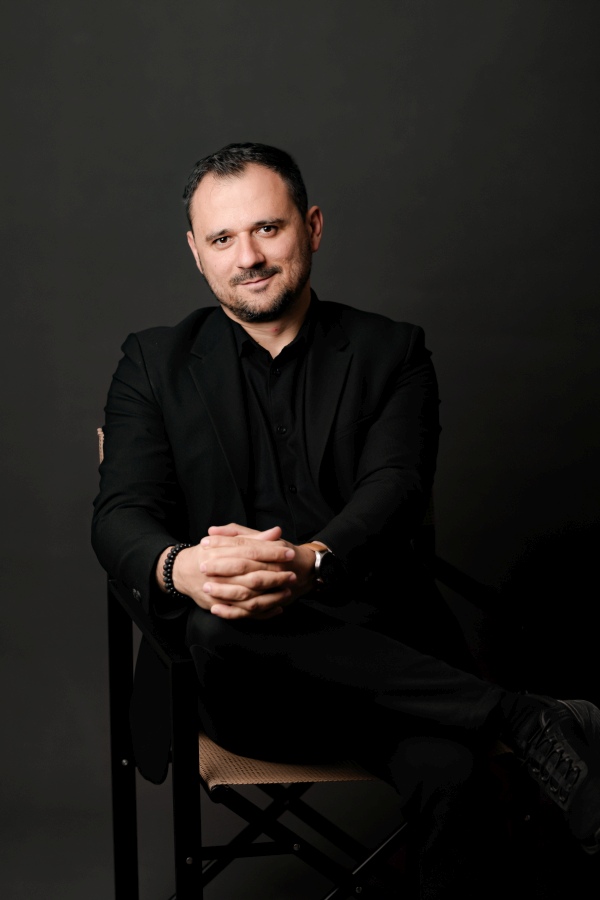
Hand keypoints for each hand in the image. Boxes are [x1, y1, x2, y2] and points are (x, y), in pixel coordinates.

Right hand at [158, 525, 298, 619]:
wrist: (182, 571)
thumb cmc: (209, 553)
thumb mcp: (229, 541)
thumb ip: (253, 537)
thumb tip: (276, 531)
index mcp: (222, 552)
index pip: (251, 551)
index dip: (272, 553)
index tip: (289, 553)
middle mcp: (219, 572)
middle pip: (252, 575)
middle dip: (275, 576)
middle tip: (292, 574)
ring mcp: (218, 592)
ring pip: (248, 597)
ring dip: (270, 596)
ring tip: (287, 591)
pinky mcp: (218, 606)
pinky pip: (242, 613)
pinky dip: (261, 613)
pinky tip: (276, 609)